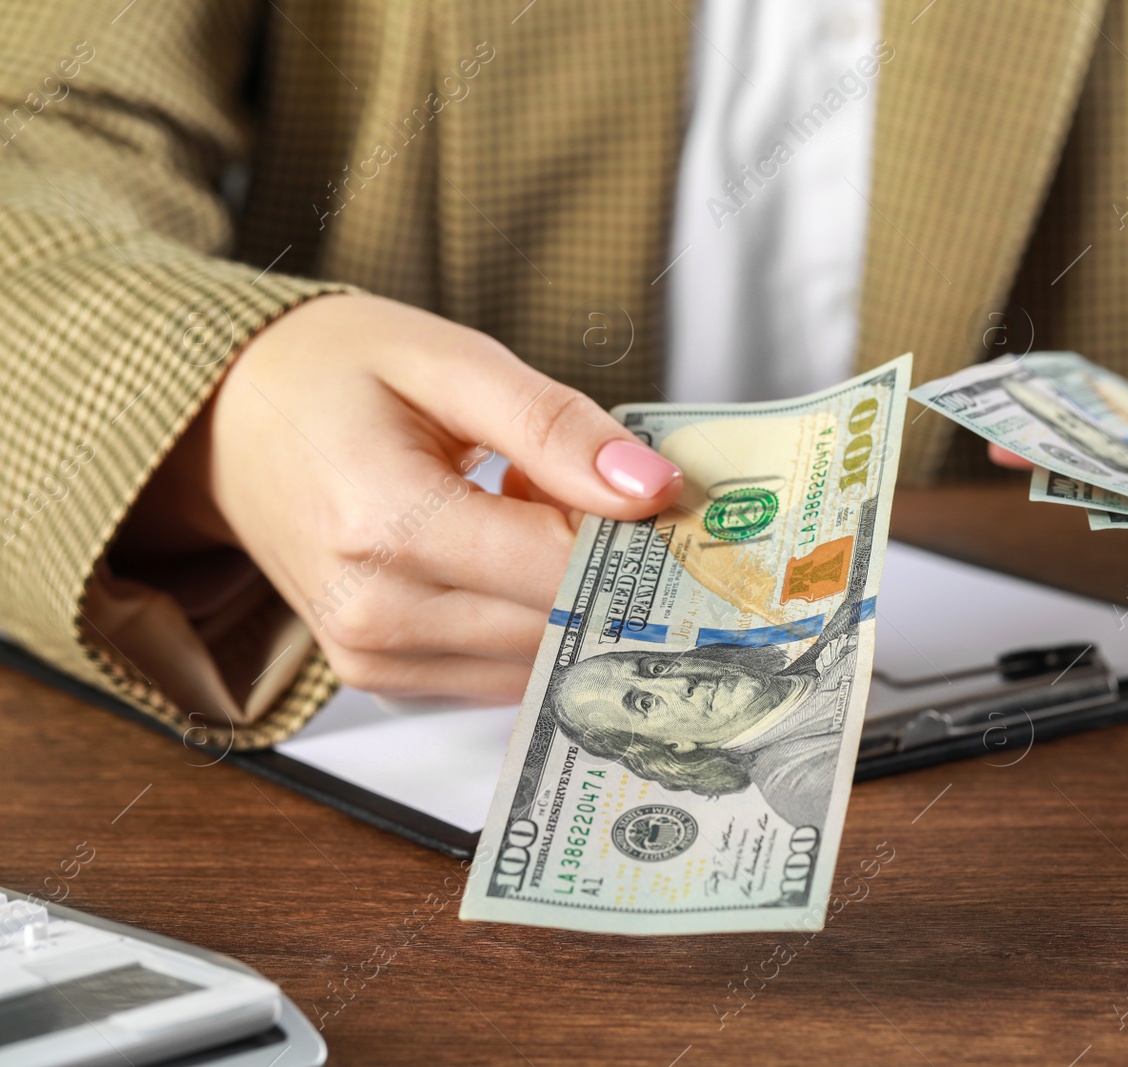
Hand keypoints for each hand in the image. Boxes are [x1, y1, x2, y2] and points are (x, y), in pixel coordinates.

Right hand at [122, 294, 681, 701]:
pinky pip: (499, 670)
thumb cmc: (328, 376)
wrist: (225, 420)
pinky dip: (524, 616)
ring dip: (564, 593)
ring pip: (538, 657)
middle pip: (557, 622)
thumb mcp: (448, 362)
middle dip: (605, 564)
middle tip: (599, 492)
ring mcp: (371, 655)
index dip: (631, 532)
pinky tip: (500, 550)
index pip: (560, 565)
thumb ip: (556, 426)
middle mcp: (372, 611)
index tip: (665, 494)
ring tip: (526, 507)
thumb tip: (651, 488)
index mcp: (383, 522)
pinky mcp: (380, 675)